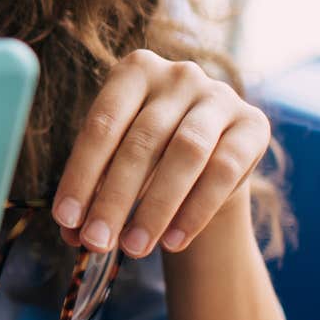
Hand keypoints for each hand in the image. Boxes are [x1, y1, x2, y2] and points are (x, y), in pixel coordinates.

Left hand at [51, 50, 270, 257]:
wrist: (209, 154)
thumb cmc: (147, 155)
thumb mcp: (116, 161)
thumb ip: (93, 191)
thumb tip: (70, 232)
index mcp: (133, 71)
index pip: (101, 125)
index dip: (80, 175)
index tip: (65, 220)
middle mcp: (178, 75)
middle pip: (141, 142)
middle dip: (114, 198)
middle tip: (97, 241)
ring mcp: (219, 96)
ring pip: (186, 153)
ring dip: (156, 207)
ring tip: (133, 247)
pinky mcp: (254, 125)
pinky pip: (224, 170)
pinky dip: (196, 210)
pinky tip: (173, 241)